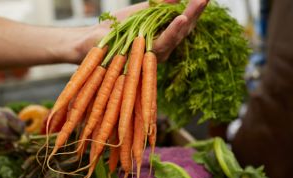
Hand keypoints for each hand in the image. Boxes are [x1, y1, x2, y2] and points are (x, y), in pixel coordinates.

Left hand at [84, 0, 207, 61]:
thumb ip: (158, 6)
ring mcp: (155, 54)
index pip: (183, 23)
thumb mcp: (140, 13)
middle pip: (184, 30)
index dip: (194, 9)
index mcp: (162, 37)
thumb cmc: (115, 28)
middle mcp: (162, 48)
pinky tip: (181, 18)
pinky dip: (172, 30)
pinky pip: (162, 43)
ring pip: (177, 36)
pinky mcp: (145, 57)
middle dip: (196, 12)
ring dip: (189, 19)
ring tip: (199, 3)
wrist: (92, 40)